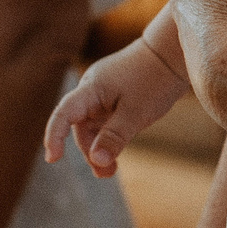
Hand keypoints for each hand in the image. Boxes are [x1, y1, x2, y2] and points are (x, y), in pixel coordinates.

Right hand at [45, 41, 183, 176]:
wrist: (174, 53)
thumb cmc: (155, 79)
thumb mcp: (137, 113)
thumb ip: (114, 136)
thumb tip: (96, 160)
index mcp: (91, 88)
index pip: (63, 114)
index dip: (54, 137)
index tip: (52, 159)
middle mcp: (92, 90)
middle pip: (80, 126)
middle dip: (89, 151)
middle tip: (105, 174)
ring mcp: (103, 93)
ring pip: (93, 126)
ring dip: (99, 148)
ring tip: (110, 171)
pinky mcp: (115, 97)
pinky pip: (105, 121)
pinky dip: (109, 138)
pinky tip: (115, 155)